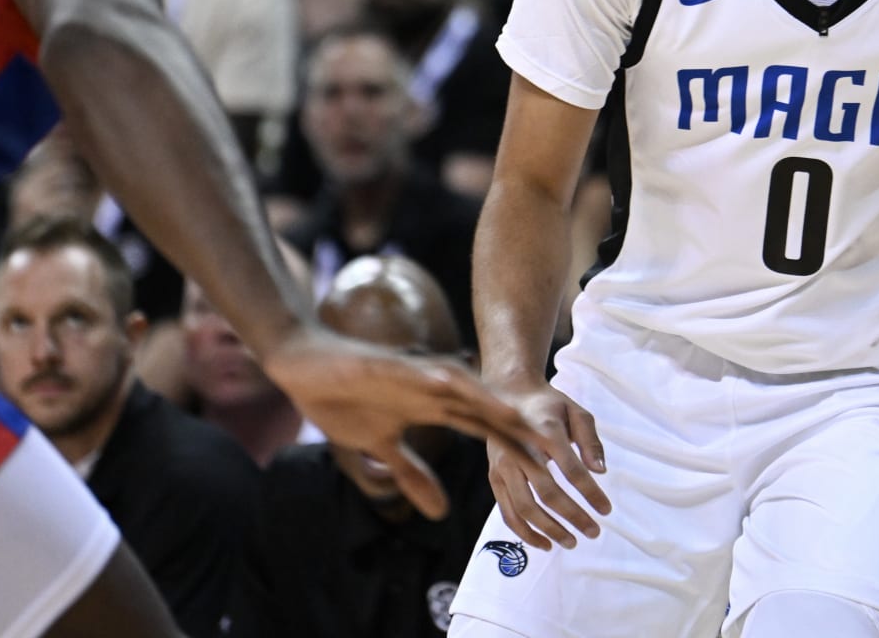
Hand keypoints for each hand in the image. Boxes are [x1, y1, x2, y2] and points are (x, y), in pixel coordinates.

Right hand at [262, 325, 543, 518]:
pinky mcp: (400, 369)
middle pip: (495, 419)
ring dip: (507, 415)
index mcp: (438, 410)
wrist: (307, 366)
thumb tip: (440, 513)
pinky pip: (434, 379)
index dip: (523, 455)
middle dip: (529, 440)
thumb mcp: (383, 448)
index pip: (491, 435)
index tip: (560, 478)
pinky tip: (482, 396)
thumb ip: (413, 474)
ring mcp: (421, 379)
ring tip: (543, 430)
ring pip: (477, 398)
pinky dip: (460, 388)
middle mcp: (439, 393)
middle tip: (571, 461)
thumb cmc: (345, 401)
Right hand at [483, 381, 612, 551]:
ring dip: (549, 530)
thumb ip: (590, 440)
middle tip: (594, 532)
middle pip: (547, 493)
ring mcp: (503, 466)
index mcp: (545, 431)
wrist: (508, 394)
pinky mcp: (494, 478)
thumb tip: (600, 471)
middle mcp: (520, 450)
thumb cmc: (549, 405)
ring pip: (524, 508)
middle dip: (572, 517)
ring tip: (571, 542)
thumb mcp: (576, 412)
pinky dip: (525, 533)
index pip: (571, 469)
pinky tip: (544, 543)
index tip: (607, 510)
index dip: (590, 493)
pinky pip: (508, 512)